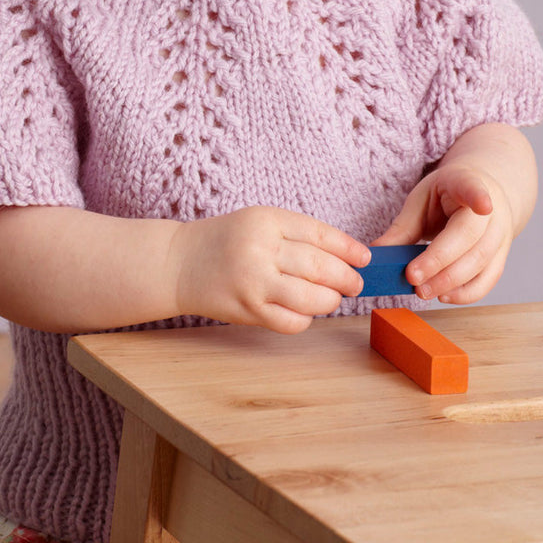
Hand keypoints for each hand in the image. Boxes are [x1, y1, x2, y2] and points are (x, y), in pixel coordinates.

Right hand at [171, 206, 370, 333]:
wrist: (179, 263)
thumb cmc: (225, 240)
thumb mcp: (259, 221)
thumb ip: (297, 235)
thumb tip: (345, 256)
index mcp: (266, 220)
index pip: (320, 234)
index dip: (348, 248)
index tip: (364, 258)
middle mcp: (260, 249)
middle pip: (321, 267)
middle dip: (346, 278)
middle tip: (354, 283)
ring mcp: (254, 283)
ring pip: (312, 298)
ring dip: (330, 300)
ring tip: (332, 297)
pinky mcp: (248, 311)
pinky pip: (292, 322)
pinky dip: (306, 319)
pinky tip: (304, 311)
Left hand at [375, 166, 514, 303]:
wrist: (481, 196)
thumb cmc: (446, 197)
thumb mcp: (421, 201)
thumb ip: (402, 227)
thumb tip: (375, 252)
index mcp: (467, 183)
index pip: (474, 187)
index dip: (479, 196)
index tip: (484, 205)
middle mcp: (492, 209)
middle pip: (471, 238)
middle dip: (440, 262)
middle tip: (412, 279)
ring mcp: (501, 233)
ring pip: (482, 262)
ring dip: (450, 283)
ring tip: (422, 291)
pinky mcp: (502, 256)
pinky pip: (488, 279)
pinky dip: (466, 293)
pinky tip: (444, 296)